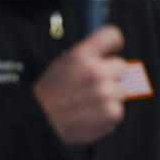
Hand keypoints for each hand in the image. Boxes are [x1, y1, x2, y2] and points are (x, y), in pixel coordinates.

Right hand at [33, 25, 126, 145]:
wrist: (38, 124)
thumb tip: (106, 55)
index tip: (111, 51)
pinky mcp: (111, 113)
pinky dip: (107, 116)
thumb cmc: (48, 95)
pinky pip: (118, 111)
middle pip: (120, 65)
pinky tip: (90, 116)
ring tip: (87, 103)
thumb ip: (86, 58)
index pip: (112, 35)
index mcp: (81, 56)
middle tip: (92, 85)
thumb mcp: (61, 65)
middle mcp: (96, 72)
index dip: (113, 44)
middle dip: (110, 74)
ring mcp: (105, 93)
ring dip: (109, 97)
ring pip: (120, 90)